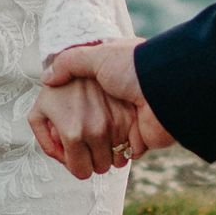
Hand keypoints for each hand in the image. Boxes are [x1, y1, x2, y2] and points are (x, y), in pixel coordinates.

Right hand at [30, 37, 172, 178]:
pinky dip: (111, 159)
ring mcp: (124, 122)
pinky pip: (117, 155)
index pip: (75, 97)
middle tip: (68, 142)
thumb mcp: (98, 56)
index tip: (54, 121)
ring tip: (85, 155)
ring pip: (100, 144)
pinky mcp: (135, 140)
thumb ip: (71, 63)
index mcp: (106, 78)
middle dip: (76, 138)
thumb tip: (47, 78)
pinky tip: (102, 157)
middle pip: (84, 125)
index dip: (62, 112)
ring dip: (94, 152)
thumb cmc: (134, 68)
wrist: (168, 91)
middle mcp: (114, 101)